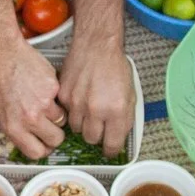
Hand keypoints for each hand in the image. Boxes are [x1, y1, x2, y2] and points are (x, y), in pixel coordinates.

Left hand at [0, 33, 64, 158]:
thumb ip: (16, 126)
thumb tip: (30, 136)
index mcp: (13, 128)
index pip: (37, 153)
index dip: (43, 148)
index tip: (44, 143)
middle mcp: (29, 119)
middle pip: (56, 139)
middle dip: (55, 133)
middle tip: (50, 124)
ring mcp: (44, 103)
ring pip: (62, 118)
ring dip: (56, 113)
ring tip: (44, 100)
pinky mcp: (53, 87)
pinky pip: (61, 98)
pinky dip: (55, 95)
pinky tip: (42, 84)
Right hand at [56, 33, 135, 153]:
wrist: (97, 45)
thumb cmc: (116, 67)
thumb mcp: (130, 95)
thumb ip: (124, 119)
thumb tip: (117, 137)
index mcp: (117, 110)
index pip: (111, 145)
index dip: (111, 150)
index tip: (109, 149)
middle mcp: (96, 109)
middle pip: (91, 139)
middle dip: (96, 135)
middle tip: (99, 125)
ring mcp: (77, 103)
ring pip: (76, 129)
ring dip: (83, 124)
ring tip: (88, 110)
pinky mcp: (64, 96)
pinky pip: (66, 114)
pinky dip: (72, 111)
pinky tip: (79, 99)